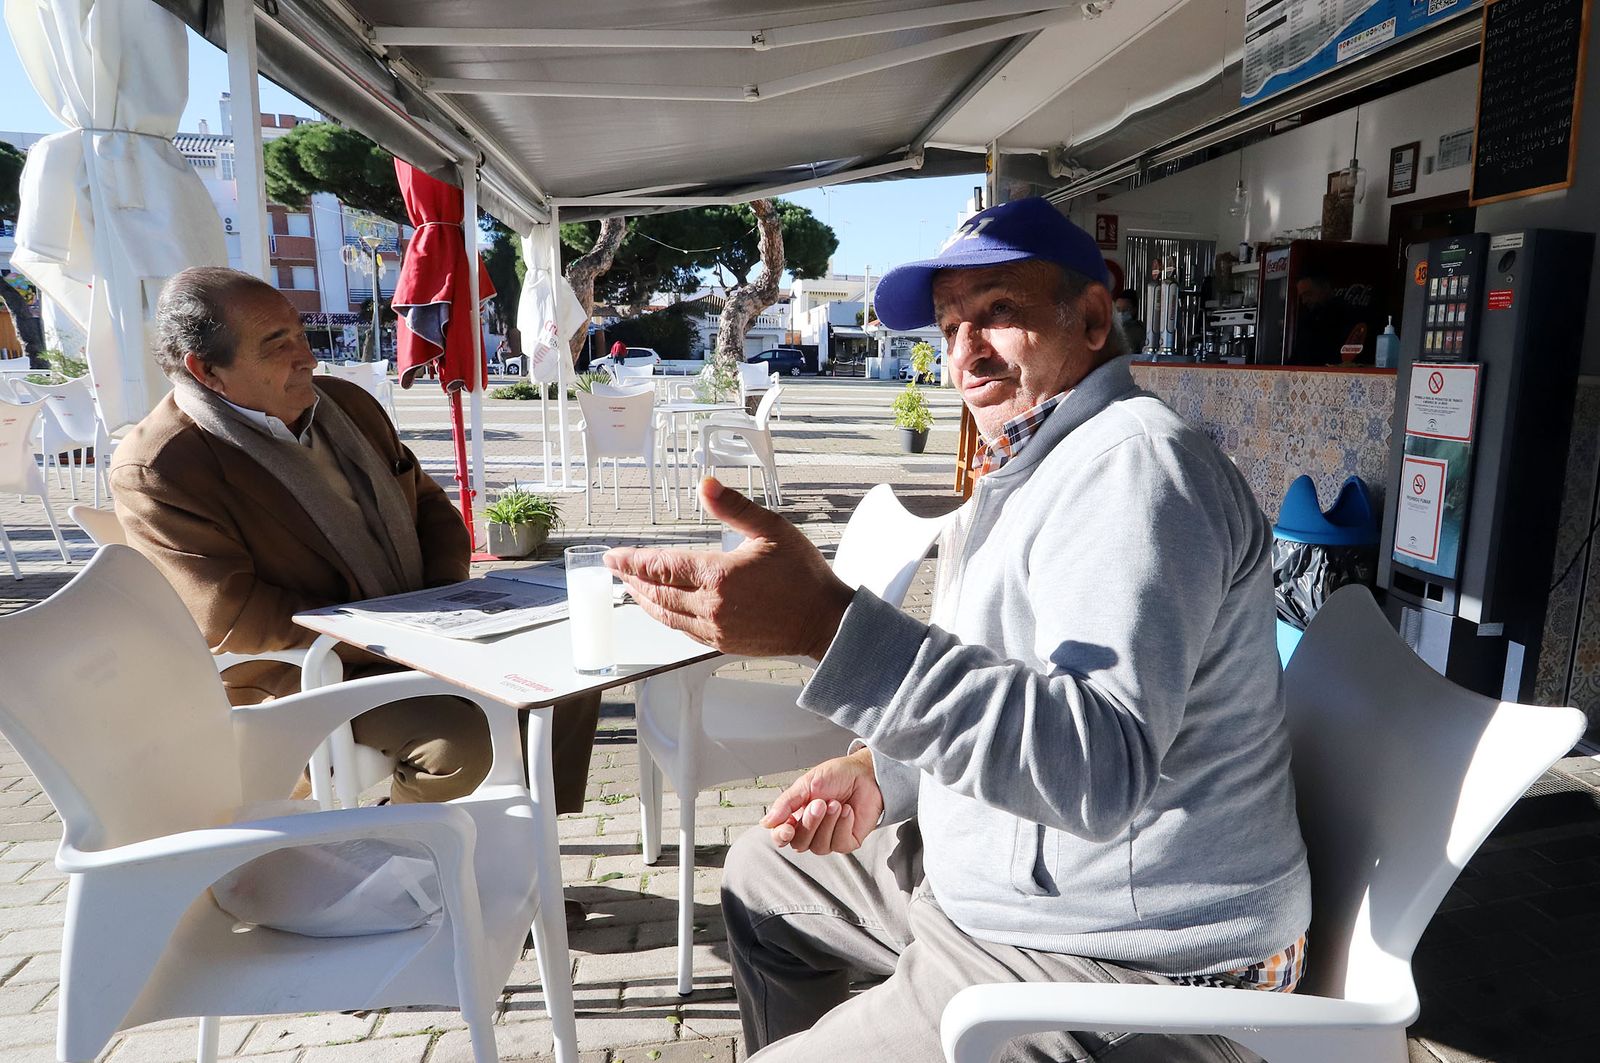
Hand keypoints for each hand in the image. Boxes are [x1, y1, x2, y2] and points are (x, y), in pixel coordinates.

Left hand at [605, 477, 853, 659]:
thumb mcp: (772, 530)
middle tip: (615, 567)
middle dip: (631, 578)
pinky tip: (661, 608)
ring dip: (644, 599)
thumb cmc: (804, 577)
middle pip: (656, 592)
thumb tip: (706, 485)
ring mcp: (714, 628)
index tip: (613, 554)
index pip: (662, 566)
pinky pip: (681, 630)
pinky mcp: (722, 643)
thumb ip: (734, 508)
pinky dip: (664, 616)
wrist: (825, 622)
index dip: (633, 560)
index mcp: (718, 576)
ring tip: (630, 586)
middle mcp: (710, 606)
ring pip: (665, 614)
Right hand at [761, 747, 882, 854]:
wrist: (865, 773)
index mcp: (797, 817)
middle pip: (800, 844)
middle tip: (820, 803)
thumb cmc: (836, 776)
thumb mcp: (805, 784)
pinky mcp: (848, 841)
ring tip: (836, 803)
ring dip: (827, 823)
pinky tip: (847, 810)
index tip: (787, 829)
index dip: (781, 837)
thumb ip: (786, 804)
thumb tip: (766, 823)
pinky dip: (842, 825)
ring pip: (819, 846)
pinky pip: (839, 844)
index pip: (781, 837)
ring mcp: (830, 837)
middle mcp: (811, 831)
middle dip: (810, 823)